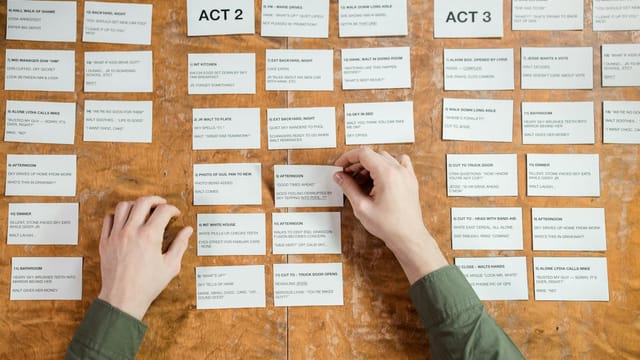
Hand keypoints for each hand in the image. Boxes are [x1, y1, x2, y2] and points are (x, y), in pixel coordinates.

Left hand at [98, 196, 192, 319]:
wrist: (123, 298)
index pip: (163, 211)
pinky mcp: (105, 241)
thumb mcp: (171, 266)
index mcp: (150, 236)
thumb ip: (180, 245)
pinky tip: (126, 221)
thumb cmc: (148, 285)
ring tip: (143, 210)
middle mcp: (131, 231)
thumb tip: (187, 230)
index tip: (175, 214)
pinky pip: (109, 219)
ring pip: (124, 206)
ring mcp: (116, 235)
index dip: (172, 209)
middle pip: (143, 202)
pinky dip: (118, 215)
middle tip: (161, 205)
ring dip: (136, 205)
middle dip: (155, 200)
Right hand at [333, 148, 447, 283]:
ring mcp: (406, 174)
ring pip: (385, 158)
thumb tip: (339, 176)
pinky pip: (399, 163)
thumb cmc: (389, 226)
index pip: (364, 154)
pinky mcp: (410, 180)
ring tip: (361, 181)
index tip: (340, 166)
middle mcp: (399, 170)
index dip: (348, 158)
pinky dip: (387, 165)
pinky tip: (379, 178)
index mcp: (387, 174)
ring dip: (370, 165)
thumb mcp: (362, 207)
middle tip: (346, 176)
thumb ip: (348, 188)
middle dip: (357, 163)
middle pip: (373, 155)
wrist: (408, 237)